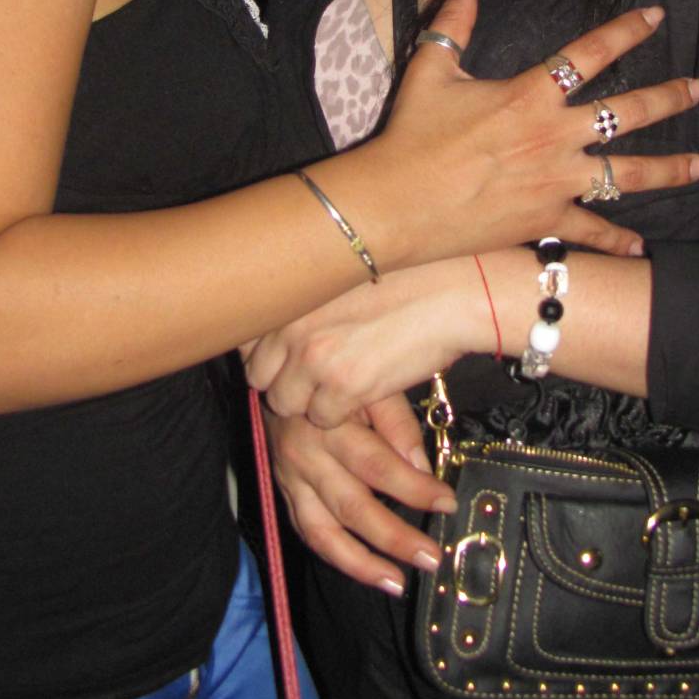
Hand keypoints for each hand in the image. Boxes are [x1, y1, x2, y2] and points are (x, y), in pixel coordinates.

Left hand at [246, 261, 467, 424]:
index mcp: (290, 296)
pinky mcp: (344, 387)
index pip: (247, 342)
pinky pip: (322, 419)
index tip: (285, 359)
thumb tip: (280, 329)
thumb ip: (305, 304)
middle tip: (315, 378)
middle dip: (285, 381)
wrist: (451, 294)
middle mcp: (292, 327)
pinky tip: (363, 391)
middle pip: (260, 378)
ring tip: (341, 384)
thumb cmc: (406, 281)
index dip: (268, 355)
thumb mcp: (341, 280)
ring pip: (287, 404)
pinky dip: (340, 413)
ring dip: (310, 400)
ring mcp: (315, 359)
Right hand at [264, 394, 451, 593]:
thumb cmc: (332, 376)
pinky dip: (335, 556)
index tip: (446, 502)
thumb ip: (395, 421)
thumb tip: (422, 466)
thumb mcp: (366, 383)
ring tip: (397, 583)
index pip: (377, 465)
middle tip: (431, 557)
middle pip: (353, 507)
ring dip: (362, 564)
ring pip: (324, 532)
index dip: (414, 488)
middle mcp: (307, 458)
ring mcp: (291, 480)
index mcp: (330, 425)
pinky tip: (364, 572)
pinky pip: (307, 533)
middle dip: (395, 537)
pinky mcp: (283, 493)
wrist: (275, 376)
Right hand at [352, 0, 698, 266]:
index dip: (626, 31)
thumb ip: (454, 22)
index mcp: (531, 95)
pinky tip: (641, 247)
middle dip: (669, 98)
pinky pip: (591, 231)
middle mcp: (555, 137)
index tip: (656, 16)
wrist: (396, 204)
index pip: (589, 53)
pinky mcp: (545, 220)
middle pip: (628, 113)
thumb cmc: (411, 135)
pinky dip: (617, 240)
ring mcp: (556, 182)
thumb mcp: (431, 69)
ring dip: (670, 170)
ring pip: (628, 174)